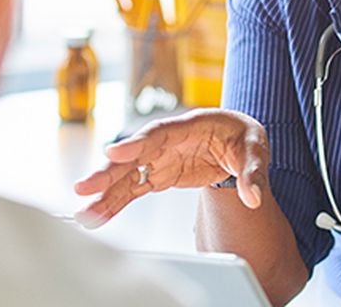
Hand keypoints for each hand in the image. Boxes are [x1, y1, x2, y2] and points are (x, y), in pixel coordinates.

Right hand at [73, 108, 269, 226]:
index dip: (135, 143)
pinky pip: (133, 190)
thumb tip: (253, 197)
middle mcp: (167, 141)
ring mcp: (159, 158)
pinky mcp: (158, 175)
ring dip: (105, 194)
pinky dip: (115, 203)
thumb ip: (253, 172)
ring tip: (84, 213)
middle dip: (108, 172)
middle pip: (133, 155)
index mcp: (190, 125)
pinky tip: (98, 216)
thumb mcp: (256, 148)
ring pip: (127, 176)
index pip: (159, 133)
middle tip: (84, 188)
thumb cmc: (243, 137)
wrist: (236, 141)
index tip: (112, 154)